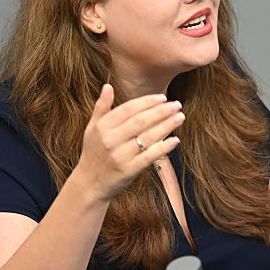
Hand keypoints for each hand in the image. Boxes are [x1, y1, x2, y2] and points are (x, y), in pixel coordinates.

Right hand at [74, 84, 183, 200]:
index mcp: (102, 127)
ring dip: (167, 126)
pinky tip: (175, 140)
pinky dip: (163, 147)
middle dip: (161, 111)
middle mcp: (111, 140)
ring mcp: (120, 155)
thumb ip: (101, 107)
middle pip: (141, 121)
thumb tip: (108, 86)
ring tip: (180, 117)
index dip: (147, 102)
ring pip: (148, 137)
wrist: (89, 183)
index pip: (128, 109)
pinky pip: (150, 156)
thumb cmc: (93, 152)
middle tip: (177, 105)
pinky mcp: (129, 170)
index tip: (163, 97)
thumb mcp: (92, 128)